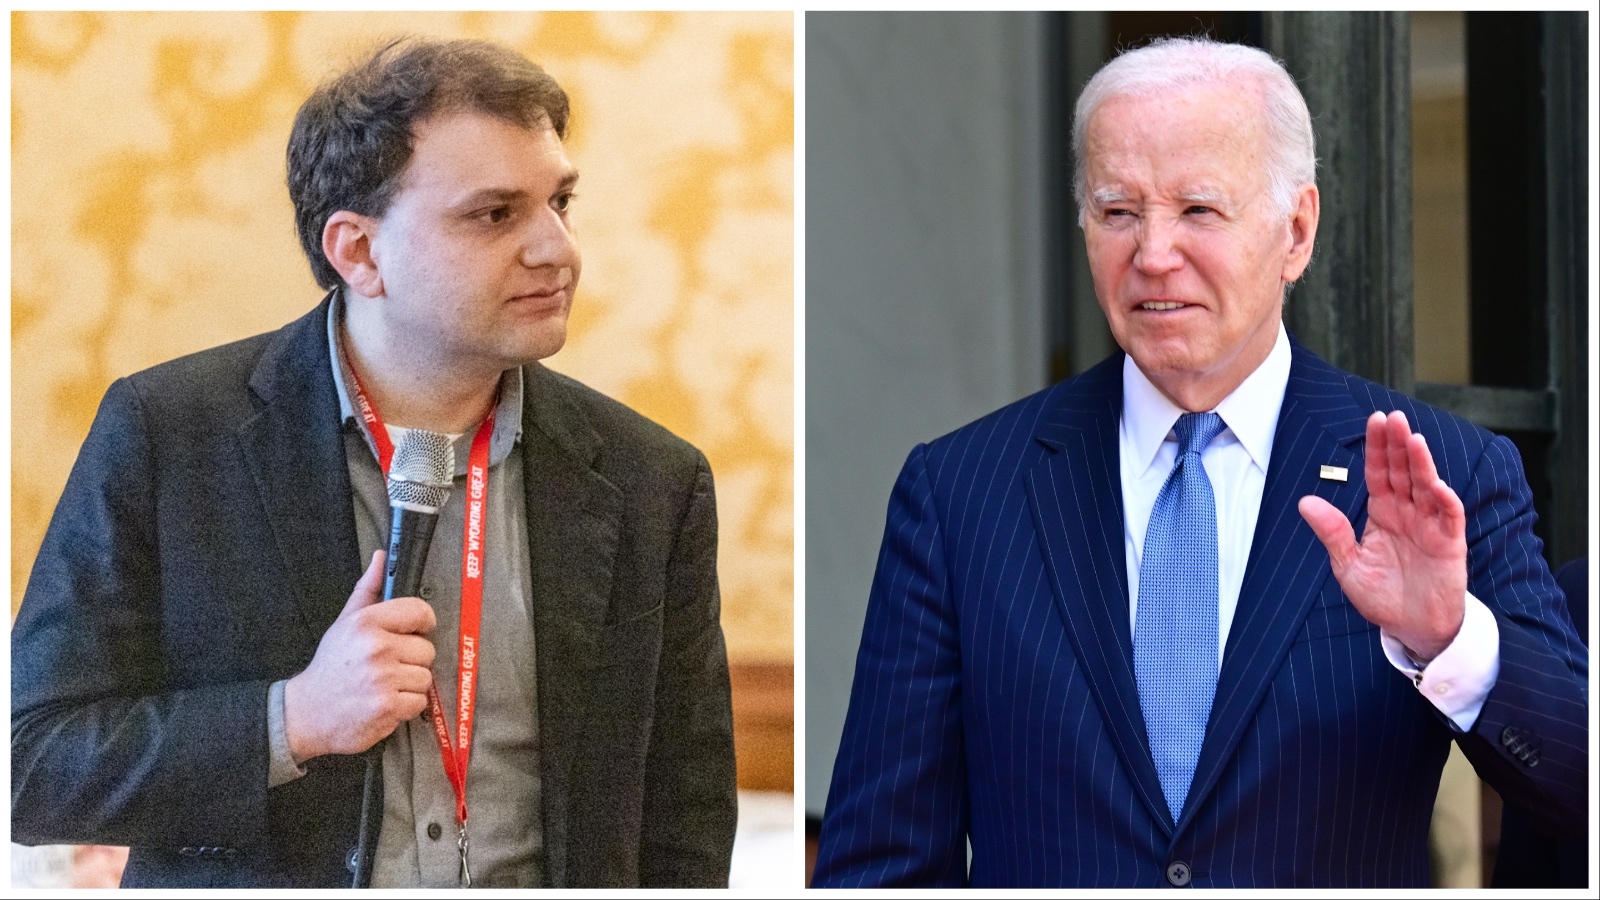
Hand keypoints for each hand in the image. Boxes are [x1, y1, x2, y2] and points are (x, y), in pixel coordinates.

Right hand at [284, 551, 435, 761]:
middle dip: (411, 660)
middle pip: (426, 649)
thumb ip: (368, 589)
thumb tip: (382, 557)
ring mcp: (383, 679)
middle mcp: (376, 648)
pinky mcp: (388, 707)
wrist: (307, 713)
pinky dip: (406, 706)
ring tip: (384, 685)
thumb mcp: (345, 622)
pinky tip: (384, 702)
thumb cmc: (331, 666)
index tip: (414, 632)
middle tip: (387, 666)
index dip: (422, 623)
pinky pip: (419, 702)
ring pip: (425, 677)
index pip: (420, 611)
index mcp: (366, 622)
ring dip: (409, 685)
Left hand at [1298, 410, 1467, 662]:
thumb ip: (1332, 533)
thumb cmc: (1381, 596)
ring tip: (1413, 439)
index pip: (1378, 472)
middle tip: (1394, 417)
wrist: (1412, 627)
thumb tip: (1305, 502)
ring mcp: (1430, 525)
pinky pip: (1449, 517)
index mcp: (1382, 513)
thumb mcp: (1347, 565)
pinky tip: (1436, 484)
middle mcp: (1407, 512)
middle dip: (1397, 444)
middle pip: (1402, 471)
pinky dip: (1444, 500)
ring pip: (1426, 486)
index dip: (1376, 447)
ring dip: (1421, 463)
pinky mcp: (1449, 544)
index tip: (1374, 420)